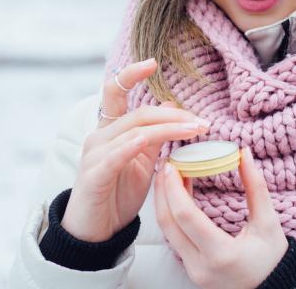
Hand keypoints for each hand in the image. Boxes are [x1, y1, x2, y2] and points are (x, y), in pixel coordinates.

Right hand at [61, 58, 211, 242]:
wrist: (95, 231)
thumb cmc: (116, 195)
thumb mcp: (140, 162)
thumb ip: (153, 135)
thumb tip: (170, 104)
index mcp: (109, 131)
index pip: (115, 92)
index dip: (130, 75)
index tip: (152, 63)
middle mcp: (99, 137)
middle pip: (138, 114)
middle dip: (173, 115)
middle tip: (201, 122)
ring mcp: (93, 155)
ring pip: (133, 131)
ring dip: (166, 129)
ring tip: (194, 131)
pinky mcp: (93, 176)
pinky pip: (114, 156)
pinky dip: (131, 146)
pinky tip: (146, 141)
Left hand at [153, 147, 288, 288]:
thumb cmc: (273, 259)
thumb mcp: (269, 222)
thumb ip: (255, 187)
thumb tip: (243, 152)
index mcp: (221, 254)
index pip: (186, 216)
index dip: (174, 188)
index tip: (172, 165)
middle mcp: (201, 265)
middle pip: (168, 223)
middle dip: (163, 191)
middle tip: (166, 164)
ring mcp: (192, 270)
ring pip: (166, 232)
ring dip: (164, 202)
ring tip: (170, 176)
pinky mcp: (189, 269)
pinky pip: (173, 239)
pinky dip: (172, 215)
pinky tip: (178, 196)